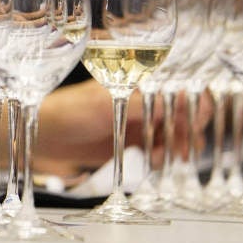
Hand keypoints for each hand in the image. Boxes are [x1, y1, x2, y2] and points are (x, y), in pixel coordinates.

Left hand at [24, 82, 209, 177]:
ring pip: (174, 136)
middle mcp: (142, 101)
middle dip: (188, 131)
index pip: (179, 87)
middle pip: (183, 114)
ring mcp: (138, 123)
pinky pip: (158, 151)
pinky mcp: (132, 144)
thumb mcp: (108, 104)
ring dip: (175, 147)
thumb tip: (183, 97)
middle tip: (183, 147)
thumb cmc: (70, 110)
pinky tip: (150, 160)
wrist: (45, 136)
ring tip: (160, 155)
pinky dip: (160, 157)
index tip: (198, 121)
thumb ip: (146, 103)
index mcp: (138, 82)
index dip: (195, 103)